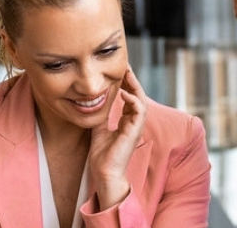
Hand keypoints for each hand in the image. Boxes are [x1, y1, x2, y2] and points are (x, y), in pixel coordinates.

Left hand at [88, 67, 148, 210]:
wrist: (104, 172)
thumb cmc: (102, 155)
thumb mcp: (99, 128)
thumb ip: (101, 115)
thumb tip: (94, 101)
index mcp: (126, 122)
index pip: (129, 97)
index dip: (125, 84)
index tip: (118, 71)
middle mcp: (134, 122)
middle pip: (137, 95)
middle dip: (131, 80)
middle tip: (125, 65)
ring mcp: (136, 126)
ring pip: (141, 100)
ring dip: (135, 86)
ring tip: (126, 73)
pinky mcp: (135, 131)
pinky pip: (139, 110)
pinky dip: (132, 100)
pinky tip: (123, 92)